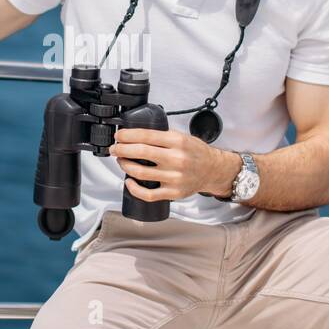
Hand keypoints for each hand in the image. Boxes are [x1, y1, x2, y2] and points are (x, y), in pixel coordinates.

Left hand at [108, 128, 222, 201]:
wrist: (213, 170)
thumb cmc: (196, 153)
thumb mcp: (182, 136)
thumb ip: (162, 136)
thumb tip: (136, 134)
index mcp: (177, 142)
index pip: (145, 136)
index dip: (127, 135)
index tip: (119, 135)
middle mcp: (176, 159)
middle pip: (140, 152)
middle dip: (121, 149)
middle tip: (114, 148)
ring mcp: (174, 177)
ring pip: (140, 172)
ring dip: (125, 165)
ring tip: (121, 161)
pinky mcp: (173, 192)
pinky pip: (148, 194)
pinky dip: (134, 188)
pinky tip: (129, 181)